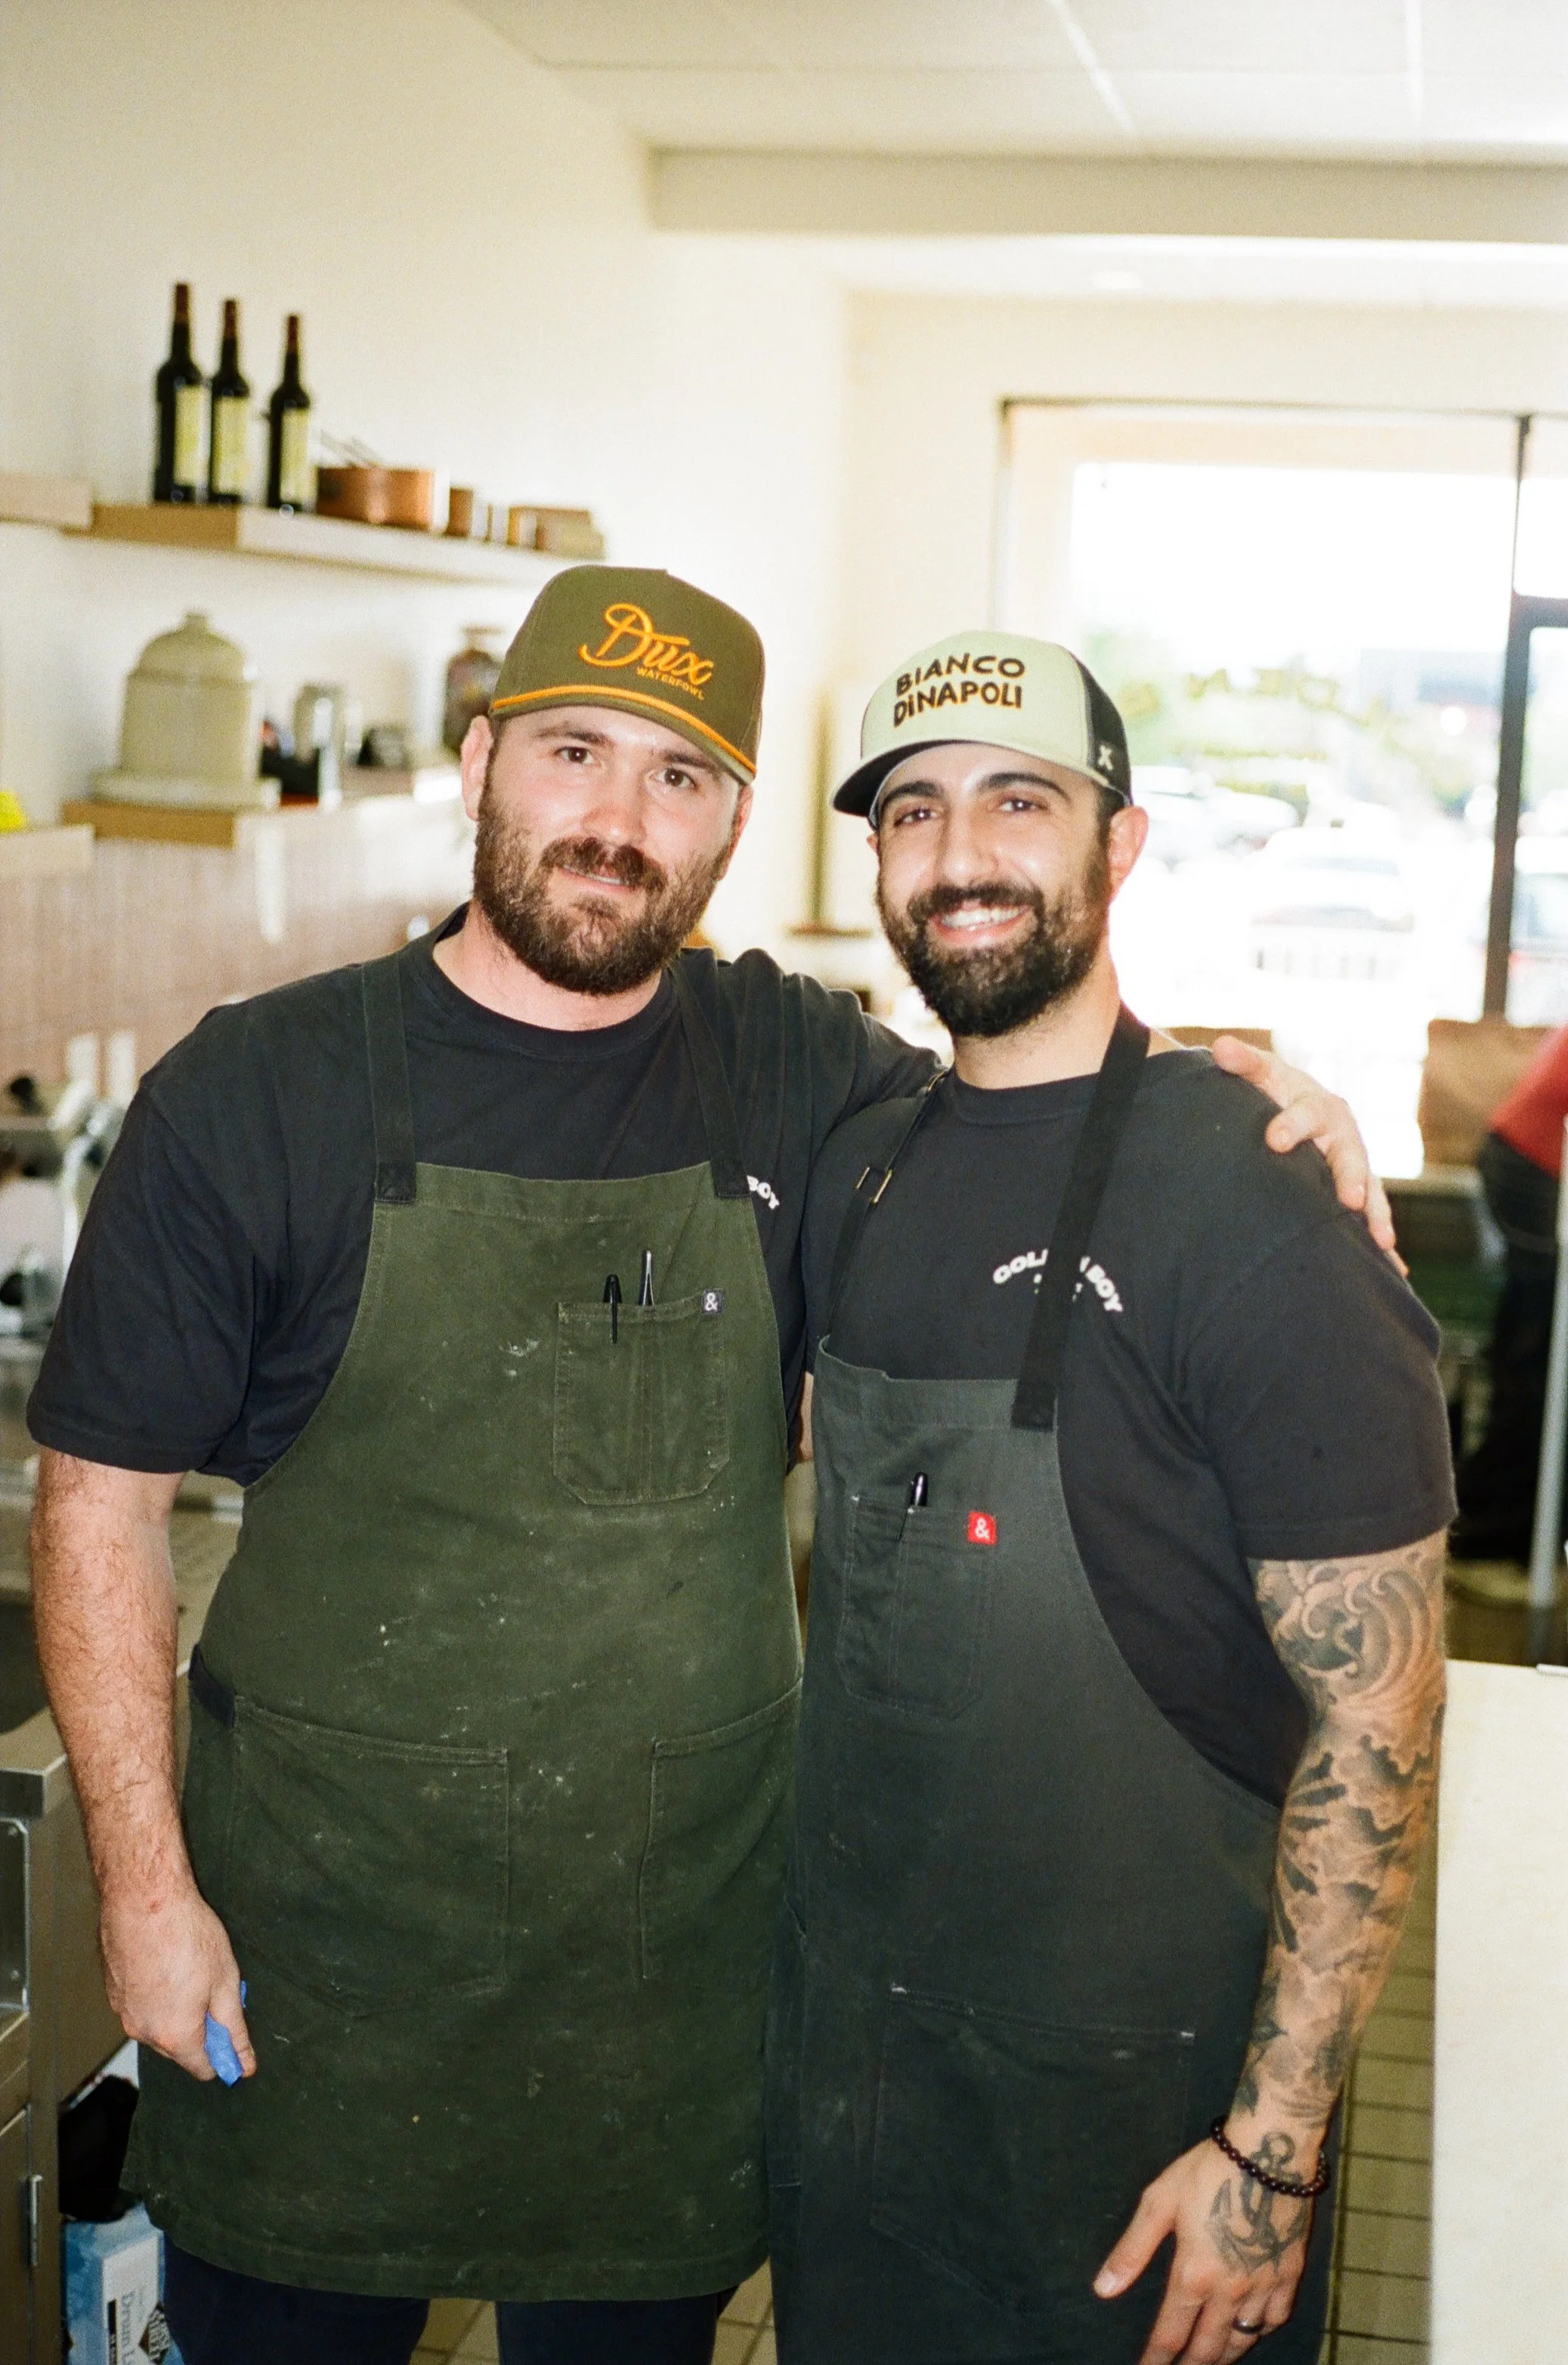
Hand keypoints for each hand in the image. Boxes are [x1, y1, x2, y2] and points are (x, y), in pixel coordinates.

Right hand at [100, 1884, 254, 2082]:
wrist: (144, 1897)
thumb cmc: (187, 1934)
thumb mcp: (225, 1981)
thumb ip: (234, 2028)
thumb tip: (245, 2064)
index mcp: (174, 2035)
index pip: (202, 2068)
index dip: (223, 2053)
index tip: (234, 2030)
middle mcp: (143, 2031)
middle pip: (179, 2048)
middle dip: (200, 2027)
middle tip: (214, 1987)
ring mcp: (122, 2012)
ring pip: (159, 2025)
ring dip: (176, 2010)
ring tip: (189, 1969)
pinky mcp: (112, 1991)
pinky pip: (141, 2005)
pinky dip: (156, 1994)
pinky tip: (167, 1963)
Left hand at [1095, 2134, 1313, 2362]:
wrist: (1268, 2150)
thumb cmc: (1207, 2170)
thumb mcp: (1159, 2201)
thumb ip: (1132, 2250)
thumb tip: (1103, 2289)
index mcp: (1193, 2275)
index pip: (1170, 2335)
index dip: (1156, 2360)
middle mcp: (1229, 2290)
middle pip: (1208, 2348)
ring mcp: (1263, 2285)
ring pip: (1243, 2340)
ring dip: (1223, 2356)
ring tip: (1210, 2361)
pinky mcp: (1288, 2272)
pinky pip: (1275, 2318)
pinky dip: (1260, 2332)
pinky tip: (1251, 2330)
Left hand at [1209, 1036, 1401, 1268]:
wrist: (1294, 1104)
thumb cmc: (1273, 1091)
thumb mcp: (1259, 1073)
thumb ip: (1242, 1063)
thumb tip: (1220, 1046)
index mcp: (1318, 1105)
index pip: (1306, 1113)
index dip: (1292, 1125)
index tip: (1275, 1139)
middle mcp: (1342, 1135)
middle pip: (1351, 1156)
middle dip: (1352, 1176)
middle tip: (1351, 1199)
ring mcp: (1353, 1164)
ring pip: (1370, 1189)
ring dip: (1376, 1214)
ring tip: (1382, 1241)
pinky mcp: (1355, 1189)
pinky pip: (1371, 1215)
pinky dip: (1380, 1239)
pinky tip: (1395, 1271)